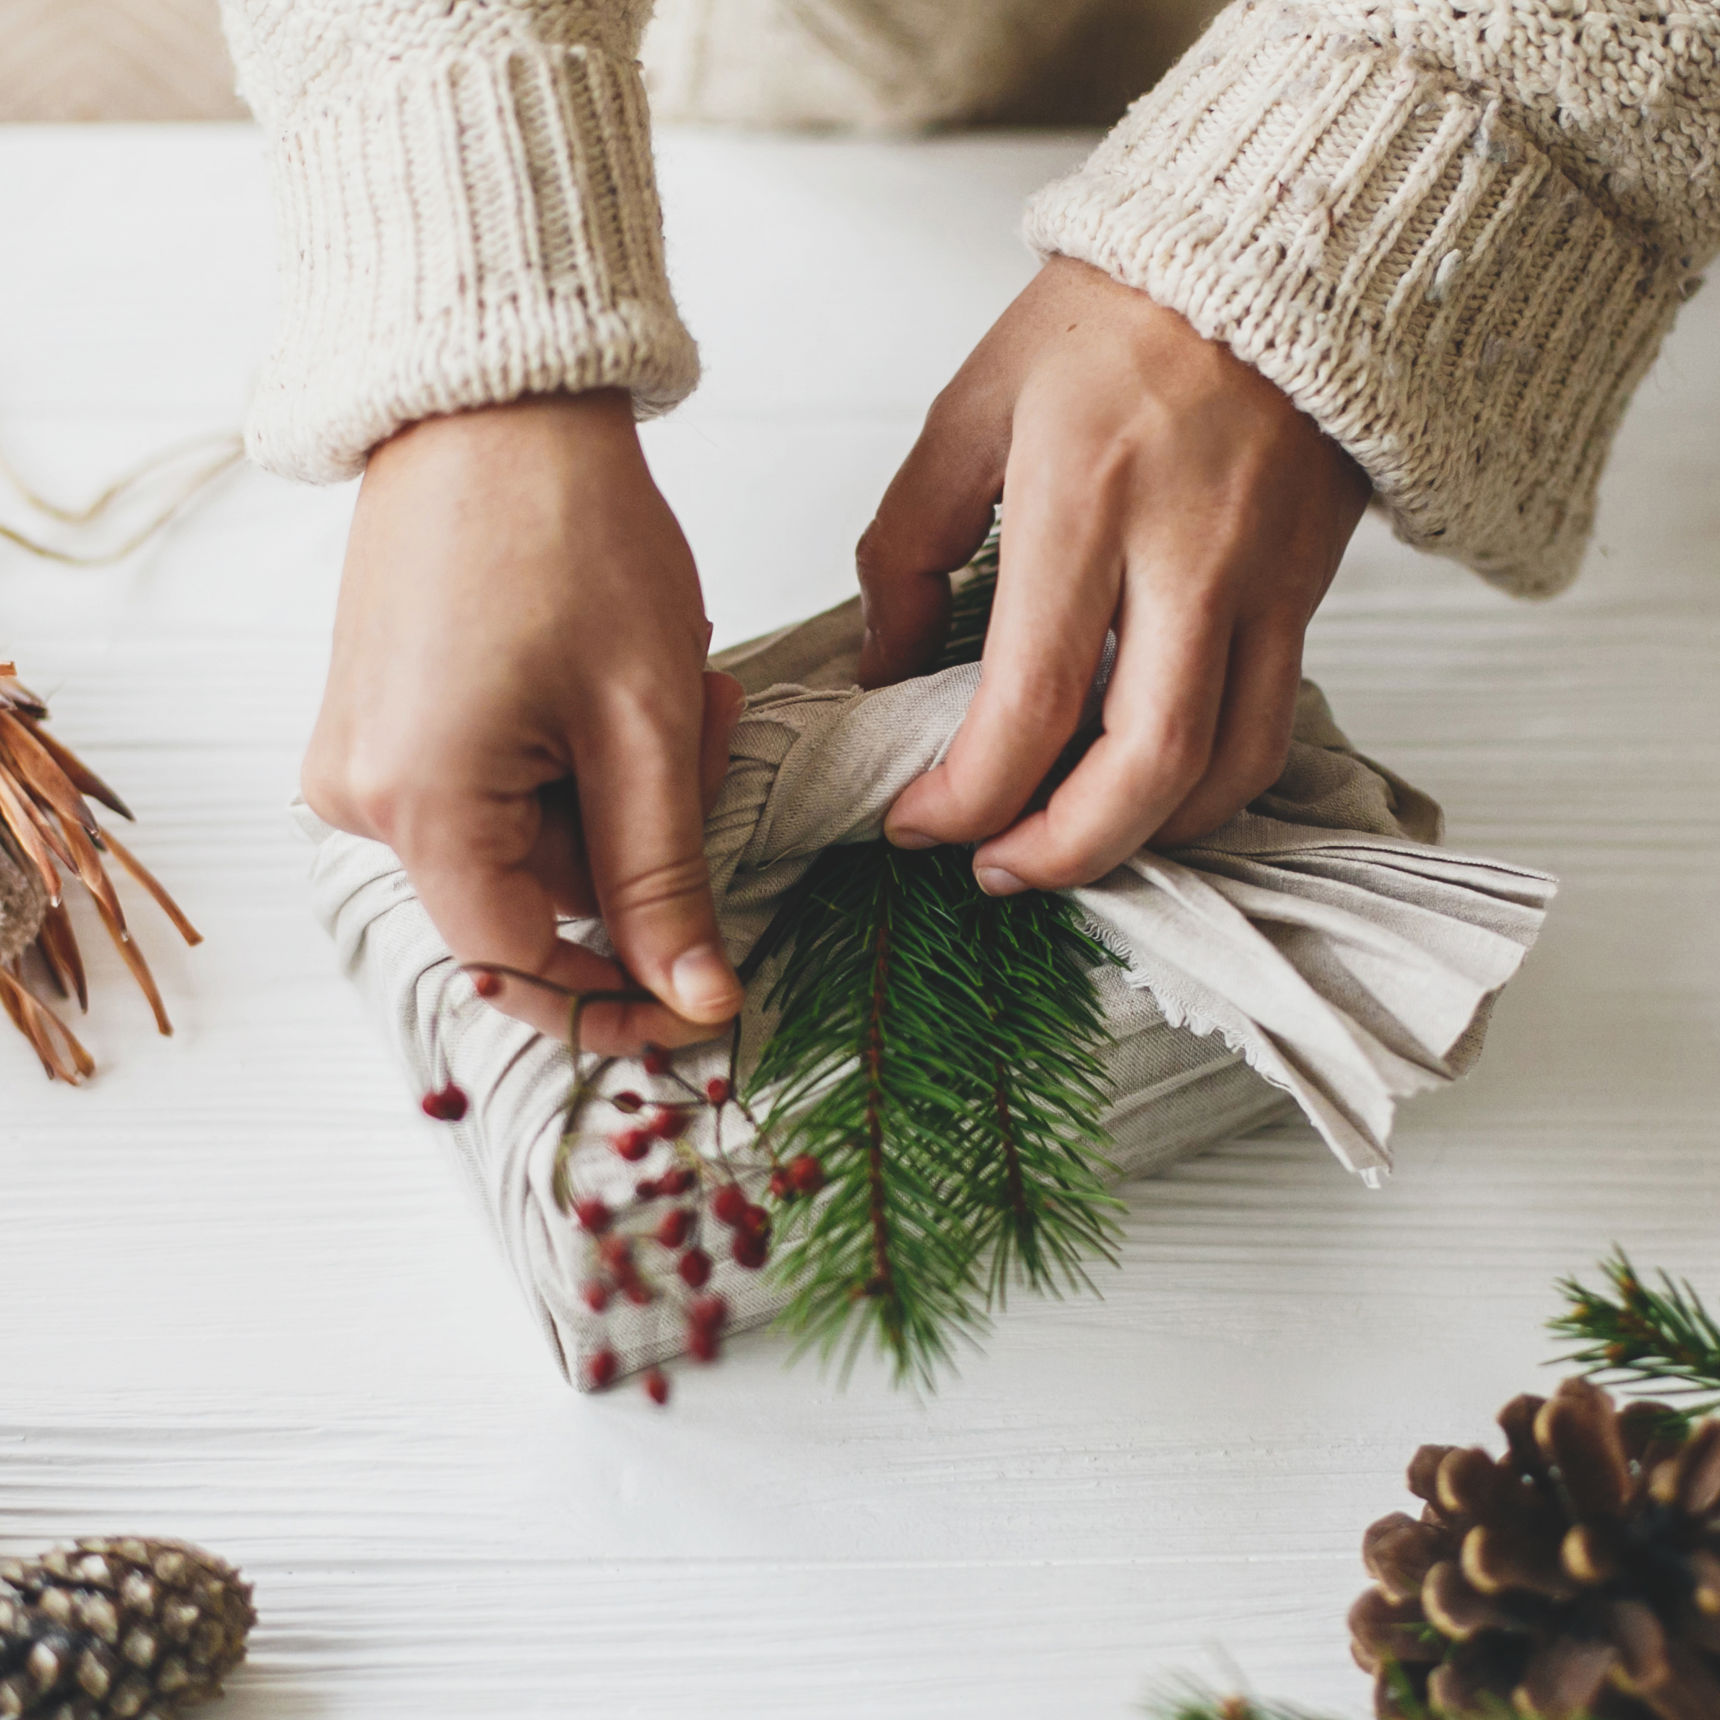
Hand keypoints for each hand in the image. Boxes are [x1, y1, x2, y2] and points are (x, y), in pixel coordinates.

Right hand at [303, 391, 745, 1053]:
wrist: (492, 403)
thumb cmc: (567, 533)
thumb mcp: (644, 723)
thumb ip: (664, 878)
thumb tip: (694, 1001)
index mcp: (420, 808)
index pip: (525, 964)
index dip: (621, 994)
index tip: (705, 1000)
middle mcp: (364, 796)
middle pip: (540, 893)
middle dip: (644, 834)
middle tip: (709, 728)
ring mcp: (365, 755)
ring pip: (530, 839)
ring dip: (620, 784)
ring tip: (668, 682)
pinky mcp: (384, 720)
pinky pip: (498, 787)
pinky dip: (575, 754)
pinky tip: (612, 679)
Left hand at [857, 256, 1369, 890]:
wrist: (1278, 250)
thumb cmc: (1115, 319)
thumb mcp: (973, 407)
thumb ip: (909, 543)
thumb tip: (887, 666)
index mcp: (1080, 498)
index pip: (1028, 700)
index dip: (966, 795)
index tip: (917, 822)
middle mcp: (1185, 552)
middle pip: (1143, 766)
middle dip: (1061, 852)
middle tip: (995, 870)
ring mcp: (1262, 580)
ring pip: (1224, 770)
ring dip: (1139, 839)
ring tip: (1064, 843)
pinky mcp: (1309, 593)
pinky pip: (1272, 732)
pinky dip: (1210, 794)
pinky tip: (1147, 794)